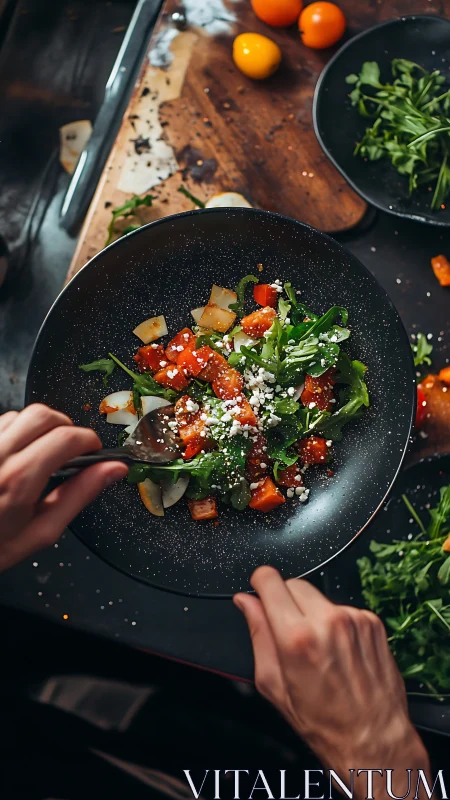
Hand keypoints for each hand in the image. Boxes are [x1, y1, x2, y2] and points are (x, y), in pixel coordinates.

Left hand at [0, 405, 127, 571]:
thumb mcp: (42, 531)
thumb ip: (79, 495)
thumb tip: (112, 470)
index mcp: (19, 480)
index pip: (66, 437)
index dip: (89, 441)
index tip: (93, 453)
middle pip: (43, 415)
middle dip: (66, 427)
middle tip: (70, 451)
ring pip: (20, 414)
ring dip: (40, 428)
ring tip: (42, 455)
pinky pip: (1, 422)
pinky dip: (17, 431)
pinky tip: (19, 455)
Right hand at [234, 567, 429, 792]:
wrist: (373, 739)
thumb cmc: (324, 723)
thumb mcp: (274, 684)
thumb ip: (258, 634)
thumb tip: (246, 603)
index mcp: (297, 637)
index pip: (270, 580)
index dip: (260, 583)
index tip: (259, 589)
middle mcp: (327, 622)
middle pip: (294, 583)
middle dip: (285, 600)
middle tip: (289, 633)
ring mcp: (353, 619)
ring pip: (319, 596)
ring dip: (312, 612)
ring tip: (318, 649)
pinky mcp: (372, 622)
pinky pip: (342, 608)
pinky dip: (336, 622)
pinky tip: (338, 651)